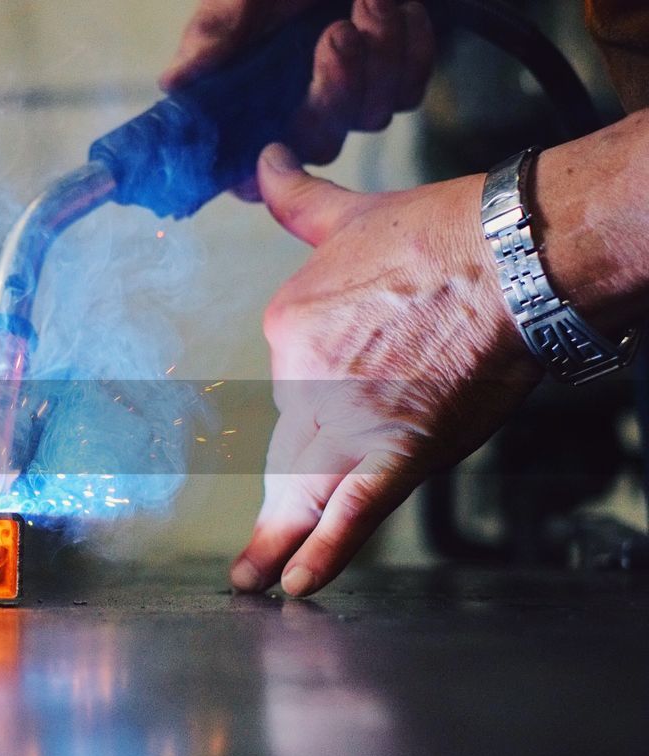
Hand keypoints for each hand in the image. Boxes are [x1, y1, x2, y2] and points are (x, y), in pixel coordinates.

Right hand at [161, 0, 435, 178]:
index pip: (247, 169)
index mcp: (247, 101)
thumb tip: (173, 82)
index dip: (256, 177)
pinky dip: (409, 48)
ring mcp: (346, 101)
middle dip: (335, 90)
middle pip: (320, 145)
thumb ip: (215, 32)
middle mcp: (295, 112)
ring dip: (378, 54)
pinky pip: (408, 91)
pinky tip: (394, 7)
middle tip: (337, 33)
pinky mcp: (392, 81)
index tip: (272, 146)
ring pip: (372, 116)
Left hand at [231, 143, 540, 596]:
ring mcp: (348, 419)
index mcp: (288, 328)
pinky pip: (352, 510)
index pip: (290, 385)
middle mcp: (304, 379)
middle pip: (291, 446)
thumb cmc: (438, 231)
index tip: (333, 409)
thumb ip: (297, 200)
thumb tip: (268, 162)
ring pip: (305, 488)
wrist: (511, 254)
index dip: (316, 398)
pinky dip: (324, 551)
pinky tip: (295, 586)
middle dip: (278, 495)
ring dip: (276, 543)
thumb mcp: (348, 213)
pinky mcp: (399, 450)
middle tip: (251, 551)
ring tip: (252, 580)